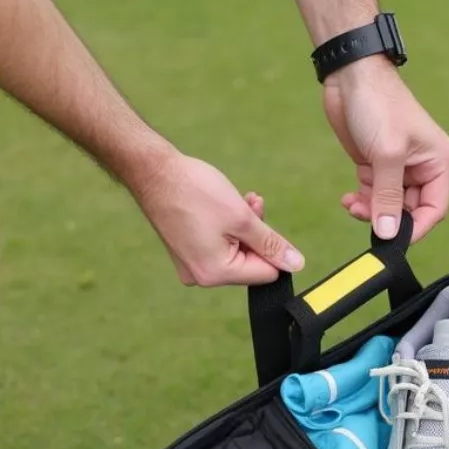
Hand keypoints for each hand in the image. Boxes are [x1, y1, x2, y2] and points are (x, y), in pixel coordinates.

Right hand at [125, 148, 303, 285]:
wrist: (152, 171)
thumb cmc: (195, 191)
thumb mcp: (242, 217)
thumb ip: (270, 243)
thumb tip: (296, 264)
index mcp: (215, 273)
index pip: (264, 274)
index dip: (273, 249)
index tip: (265, 221)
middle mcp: (202, 277)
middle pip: (249, 264)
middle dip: (257, 235)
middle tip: (254, 203)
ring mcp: (191, 265)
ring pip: (235, 253)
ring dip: (245, 228)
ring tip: (243, 200)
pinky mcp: (186, 252)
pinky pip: (217, 247)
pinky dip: (228, 228)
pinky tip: (229, 205)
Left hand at [323, 56, 448, 243]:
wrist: (350, 76)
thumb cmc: (378, 104)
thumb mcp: (387, 154)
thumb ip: (388, 196)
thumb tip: (388, 233)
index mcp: (437, 162)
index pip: (435, 208)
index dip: (416, 227)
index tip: (393, 238)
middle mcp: (421, 168)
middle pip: (410, 211)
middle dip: (387, 218)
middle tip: (365, 216)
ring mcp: (398, 168)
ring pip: (388, 206)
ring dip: (370, 211)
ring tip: (352, 204)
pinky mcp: (376, 166)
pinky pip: (373, 196)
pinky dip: (361, 202)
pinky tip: (348, 199)